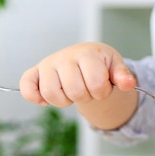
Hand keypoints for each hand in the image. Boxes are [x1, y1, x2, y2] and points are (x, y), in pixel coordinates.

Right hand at [19, 42, 136, 106]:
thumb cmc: (101, 63)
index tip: (102, 85)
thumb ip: (123, 76)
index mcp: (87, 53)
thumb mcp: (116, 67)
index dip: (102, 92)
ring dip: (65, 101)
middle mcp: (65, 56)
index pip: (95, 84)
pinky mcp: (35, 72)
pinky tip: (45, 101)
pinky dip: (35, 97)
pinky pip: (27, 87)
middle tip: (87, 89)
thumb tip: (128, 84)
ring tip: (71, 92)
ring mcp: (48, 64)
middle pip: (75, 92)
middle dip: (86, 97)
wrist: (86, 56)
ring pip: (51, 94)